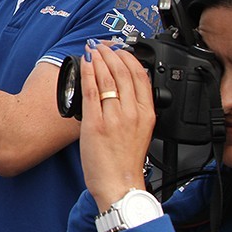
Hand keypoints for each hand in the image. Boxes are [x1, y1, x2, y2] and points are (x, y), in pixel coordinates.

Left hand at [78, 42, 154, 210]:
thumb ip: (134, 110)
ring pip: (107, 78)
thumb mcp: (141, 131)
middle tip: (102, 45)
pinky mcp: (95, 123)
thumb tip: (124, 91)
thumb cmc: (125, 162)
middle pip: (123, 73)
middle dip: (111, 54)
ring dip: (99, 59)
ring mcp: (114, 117)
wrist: (118, 185)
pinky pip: (92, 91)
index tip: (120, 51)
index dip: (129, 58)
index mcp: (146, 114)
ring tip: (92, 49)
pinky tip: (85, 64)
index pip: (141, 76)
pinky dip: (88, 73)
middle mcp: (132, 113)